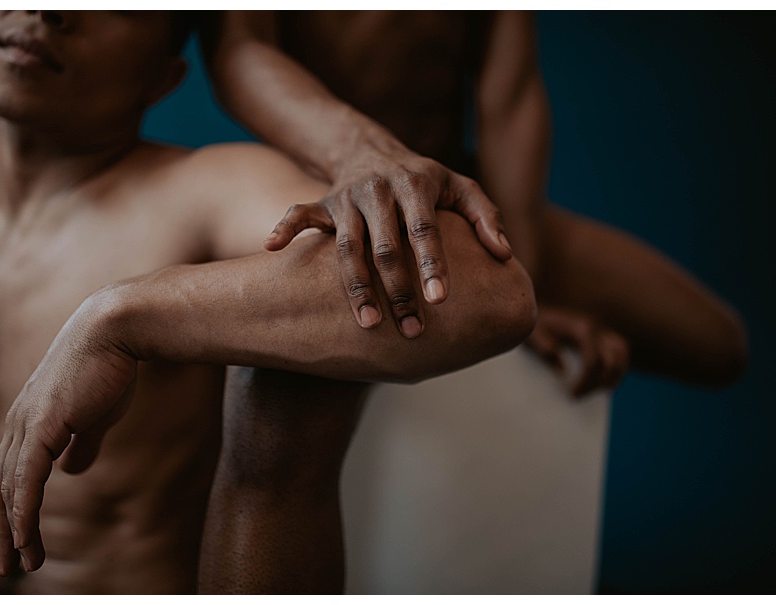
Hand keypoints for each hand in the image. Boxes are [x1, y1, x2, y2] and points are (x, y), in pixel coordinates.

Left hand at [0, 295, 137, 576]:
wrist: (116, 331)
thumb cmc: (111, 367)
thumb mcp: (95, 413)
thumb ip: (80, 442)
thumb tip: (70, 470)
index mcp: (30, 418)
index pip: (7, 470)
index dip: (2, 505)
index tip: (2, 536)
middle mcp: (18, 422)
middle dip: (0, 528)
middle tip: (5, 564)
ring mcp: (26, 425)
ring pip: (8, 490)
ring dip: (11, 531)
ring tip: (18, 562)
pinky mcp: (41, 427)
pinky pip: (25, 482)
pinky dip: (22, 512)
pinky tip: (22, 536)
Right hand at [264, 138, 511, 337]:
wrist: (374, 149)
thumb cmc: (427, 180)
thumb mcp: (462, 187)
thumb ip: (486, 217)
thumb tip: (505, 254)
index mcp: (416, 185)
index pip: (424, 229)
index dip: (432, 264)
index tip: (440, 299)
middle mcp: (379, 190)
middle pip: (386, 247)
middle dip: (398, 291)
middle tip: (411, 331)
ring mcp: (347, 197)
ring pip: (347, 247)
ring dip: (355, 288)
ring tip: (368, 326)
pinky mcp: (323, 203)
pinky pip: (299, 214)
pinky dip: (284, 228)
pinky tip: (270, 249)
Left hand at [525, 306, 628, 397]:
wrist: (539, 309)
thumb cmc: (536, 324)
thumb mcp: (534, 335)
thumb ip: (545, 349)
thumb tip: (562, 371)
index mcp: (581, 329)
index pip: (593, 359)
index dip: (586, 381)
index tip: (572, 395)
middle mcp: (596, 328)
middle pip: (614, 358)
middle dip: (602, 381)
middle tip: (582, 396)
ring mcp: (601, 330)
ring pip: (622, 352)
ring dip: (615, 375)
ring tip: (599, 392)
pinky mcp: (602, 336)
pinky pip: (619, 351)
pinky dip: (616, 368)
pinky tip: (601, 384)